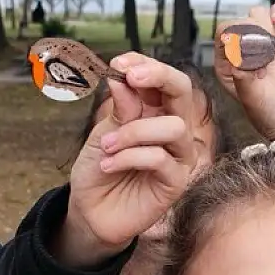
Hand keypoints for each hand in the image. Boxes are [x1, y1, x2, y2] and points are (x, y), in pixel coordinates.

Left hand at [61, 55, 196, 268]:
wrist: (91, 212)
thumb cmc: (98, 170)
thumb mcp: (102, 134)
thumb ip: (119, 110)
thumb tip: (122, 79)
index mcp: (156, 112)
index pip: (163, 80)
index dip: (146, 64)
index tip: (119, 63)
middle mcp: (173, 130)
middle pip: (184, 91)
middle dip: (158, 77)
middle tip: (130, 76)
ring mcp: (178, 156)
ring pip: (174, 127)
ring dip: (134, 131)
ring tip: (106, 145)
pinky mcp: (175, 183)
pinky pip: (160, 159)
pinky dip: (129, 157)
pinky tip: (108, 164)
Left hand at [214, 4, 274, 166]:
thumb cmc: (270, 114)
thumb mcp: (250, 97)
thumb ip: (242, 73)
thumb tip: (239, 49)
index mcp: (226, 64)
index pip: (223, 34)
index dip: (237, 37)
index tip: (252, 56)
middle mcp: (241, 52)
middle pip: (241, 21)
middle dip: (254, 32)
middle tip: (267, 60)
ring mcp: (263, 45)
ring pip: (257, 15)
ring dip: (265, 23)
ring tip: (274, 48)